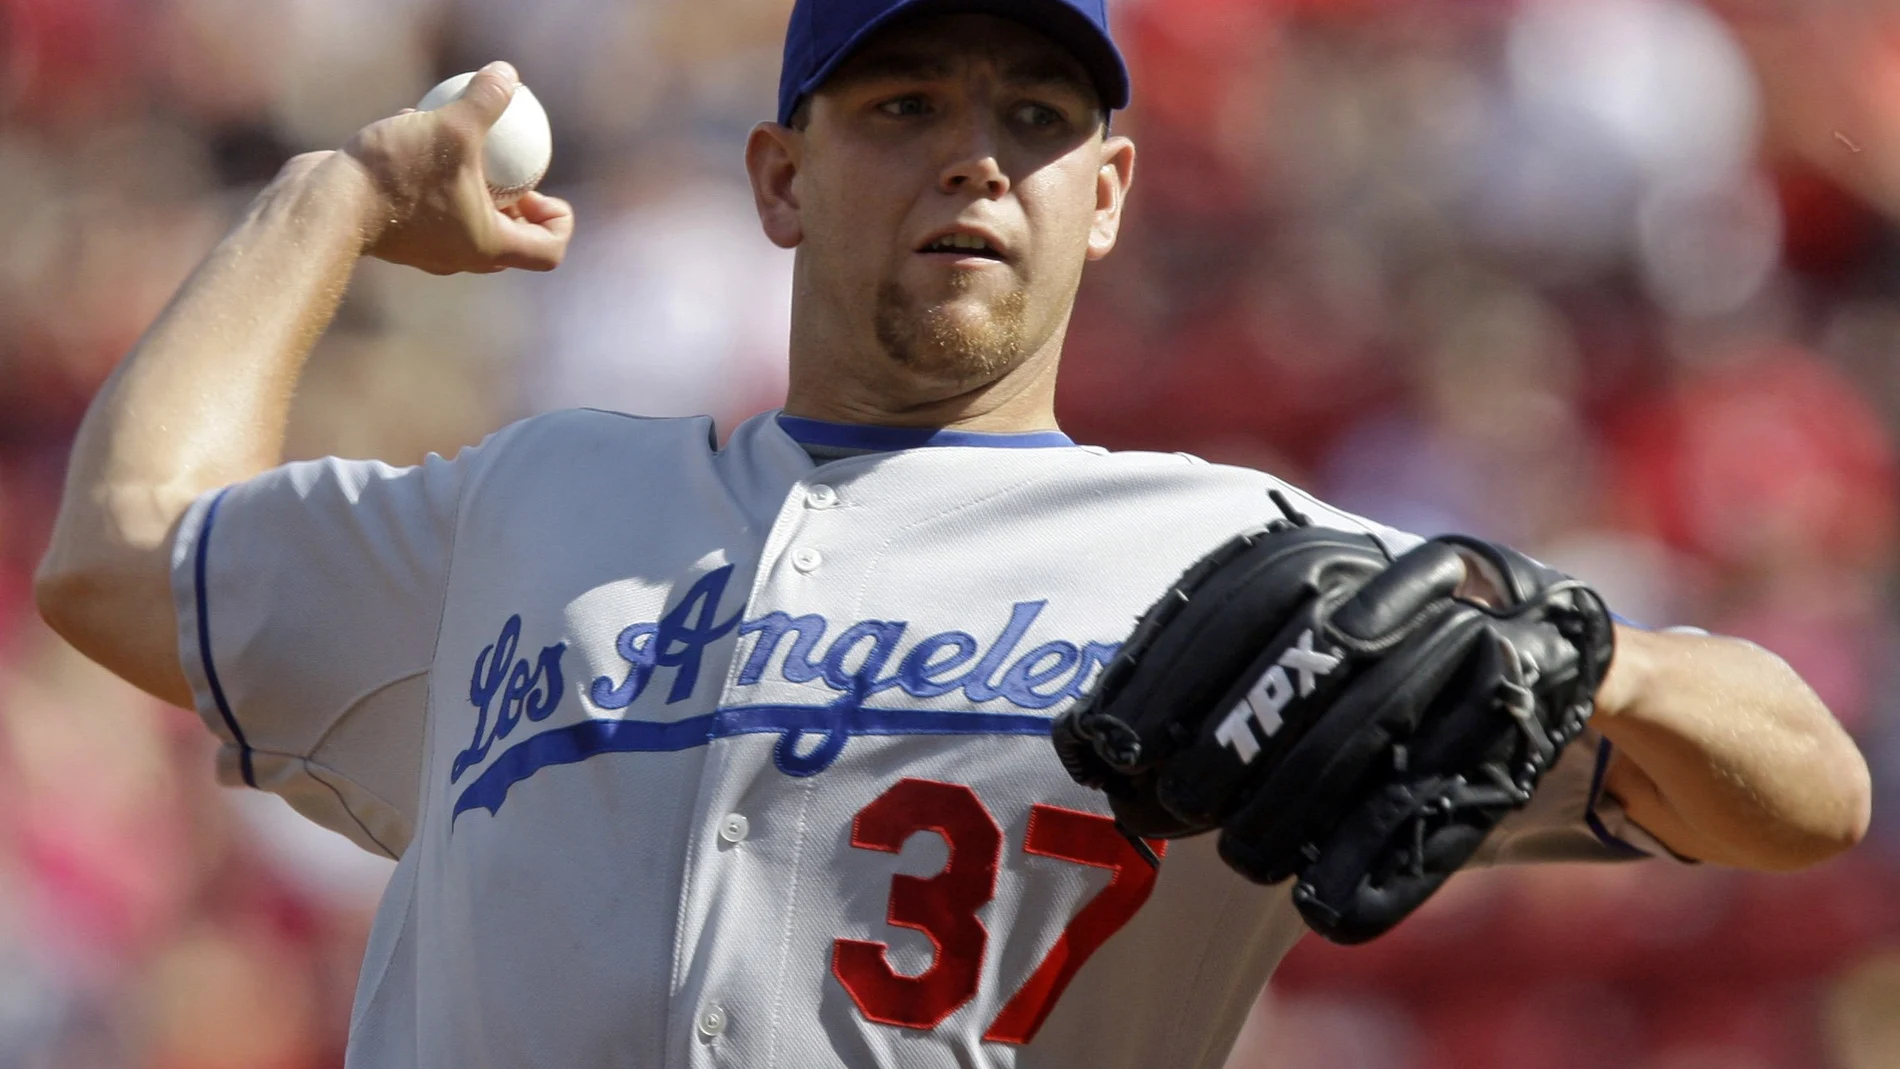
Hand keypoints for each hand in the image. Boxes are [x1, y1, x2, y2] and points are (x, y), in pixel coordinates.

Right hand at [318, 61, 574, 274]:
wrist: (325, 204)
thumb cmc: (396, 174)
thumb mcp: (451, 126)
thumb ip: (486, 101)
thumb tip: (508, 74)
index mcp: (488, 247)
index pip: (549, 250)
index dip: (559, 221)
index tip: (544, 188)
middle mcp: (462, 257)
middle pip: (511, 238)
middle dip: (519, 205)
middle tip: (511, 168)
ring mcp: (428, 248)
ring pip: (466, 217)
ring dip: (473, 184)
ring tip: (463, 140)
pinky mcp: (397, 231)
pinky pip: (428, 202)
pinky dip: (432, 172)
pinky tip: (416, 126)